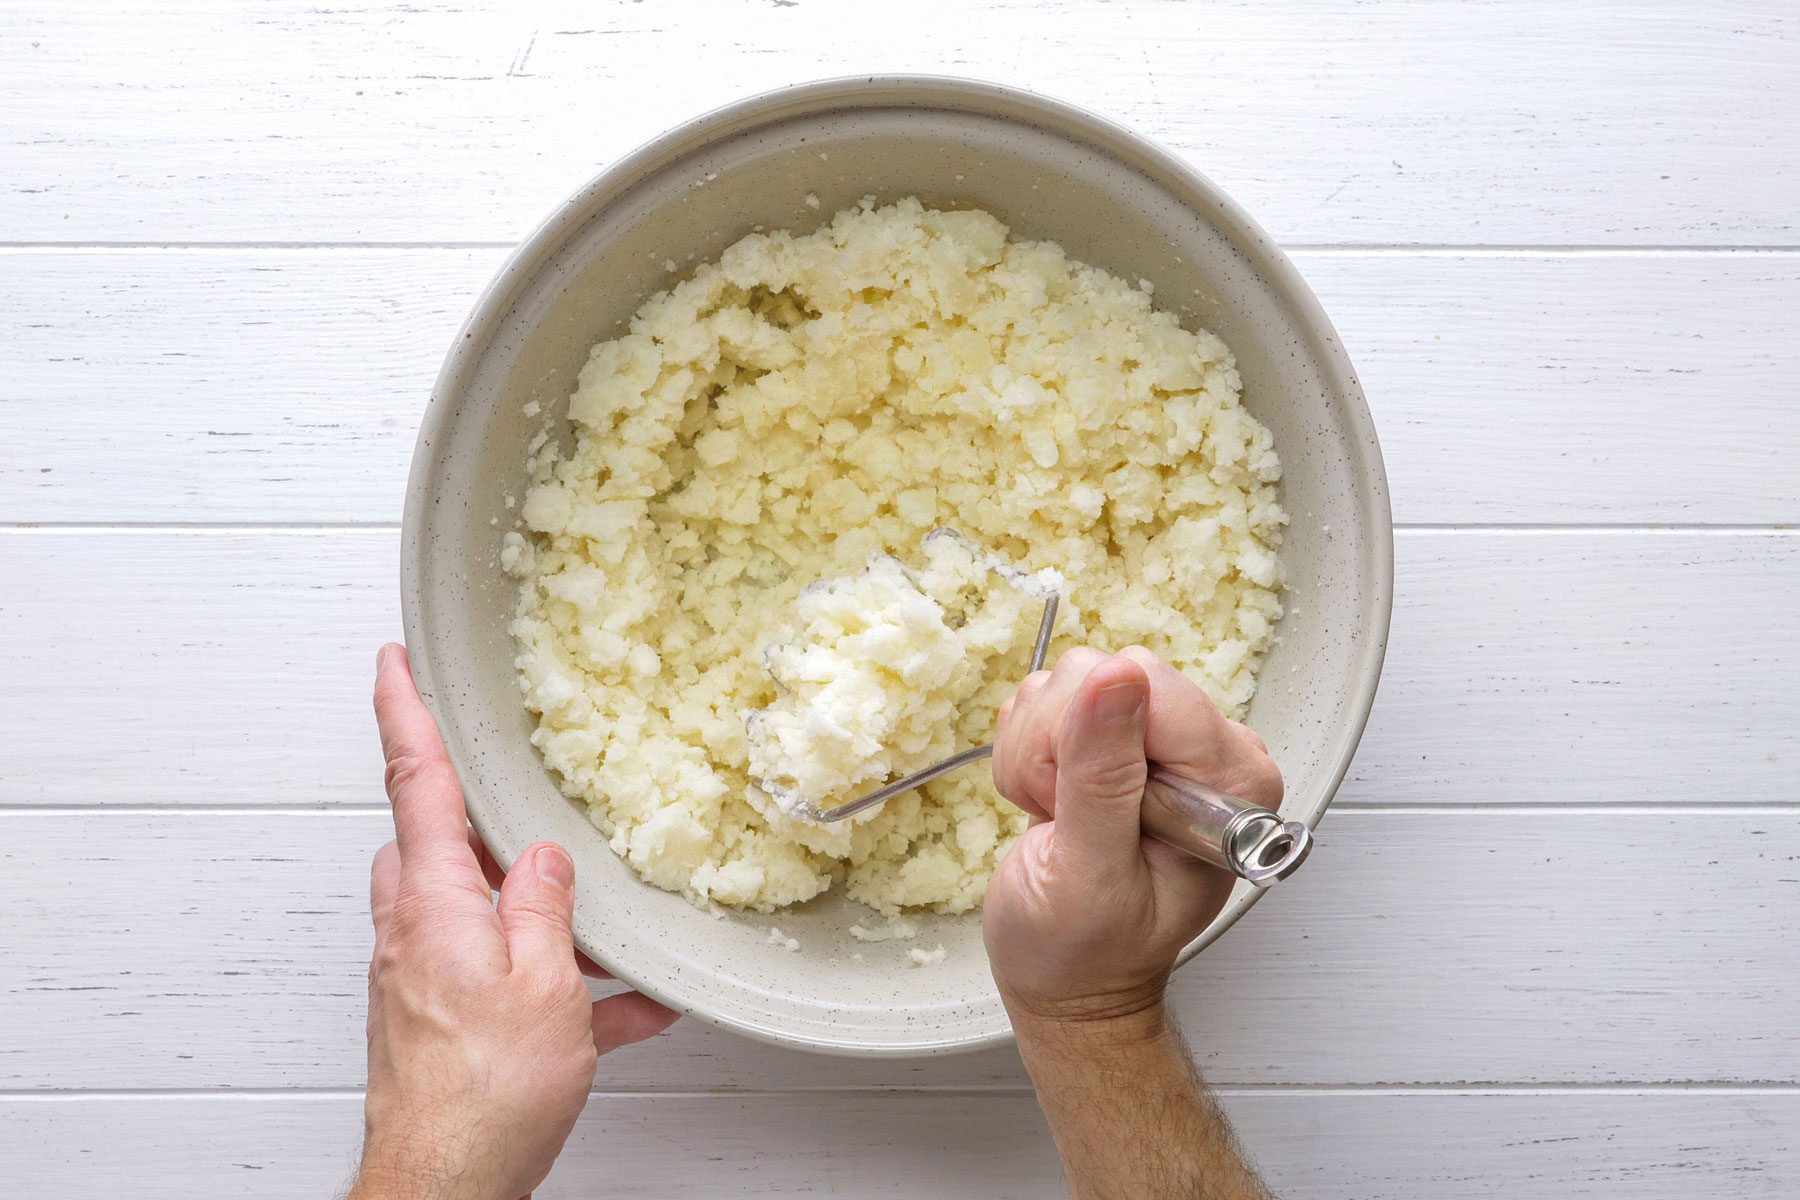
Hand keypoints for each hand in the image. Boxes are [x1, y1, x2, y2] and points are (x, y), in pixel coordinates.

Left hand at [351, 644, 679, 1199]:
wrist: (447, 1187)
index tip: (390, 662)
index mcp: (435, 902)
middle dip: (476, 825)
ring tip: (600, 931)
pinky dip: (558, 985)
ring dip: (531, 914)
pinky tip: (623, 1007)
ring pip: (475, 913)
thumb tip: (542, 859)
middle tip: (521, 810)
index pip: (413, 782)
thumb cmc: (486, 1094)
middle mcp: (414, 932)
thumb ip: (544, 907)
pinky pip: (503, 979)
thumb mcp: (544, 982)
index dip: (402, 712)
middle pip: (435, 848)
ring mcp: (421, 979)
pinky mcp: (440, 1024)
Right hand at [984, 646, 1282, 1028]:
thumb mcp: (1091, 875)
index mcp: (1231, 779)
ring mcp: (1158, 738)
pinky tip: (1051, 803)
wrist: (1070, 980)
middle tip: (1067, 818)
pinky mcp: (1113, 735)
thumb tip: (1115, 677)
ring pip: (1067, 682)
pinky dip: (1028, 754)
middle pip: (1104, 672)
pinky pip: (1045, 700)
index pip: (1149, 685)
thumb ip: (1104, 775)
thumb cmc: (1088, 952)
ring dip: (1037, 753)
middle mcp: (1206, 749)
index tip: (1080, 803)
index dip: (1091, 737)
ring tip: (1061, 818)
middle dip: (1058, 745)